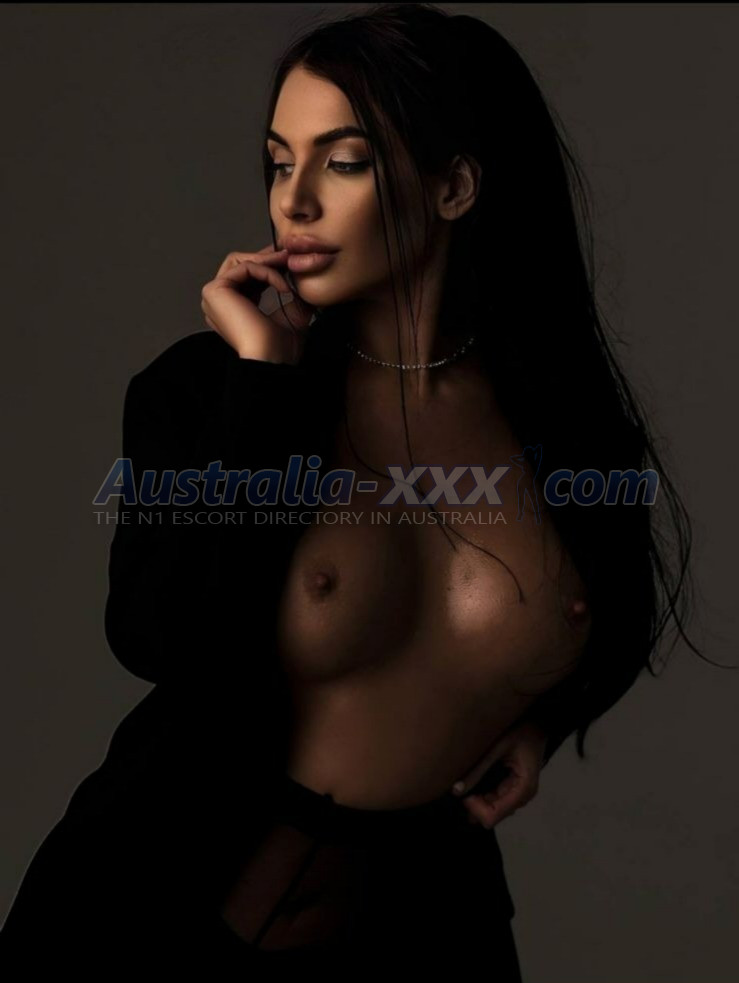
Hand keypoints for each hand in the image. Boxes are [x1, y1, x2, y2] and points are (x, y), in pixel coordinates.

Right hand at [201, 245, 315, 364]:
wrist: (271, 360)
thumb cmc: (280, 348)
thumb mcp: (291, 313)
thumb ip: (290, 293)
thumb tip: (300, 276)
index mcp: (231, 309)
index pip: (246, 276)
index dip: (268, 265)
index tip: (289, 260)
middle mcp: (218, 302)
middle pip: (240, 264)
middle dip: (267, 258)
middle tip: (289, 257)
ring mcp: (213, 296)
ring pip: (241, 262)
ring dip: (268, 262)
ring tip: (288, 267)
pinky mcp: (214, 291)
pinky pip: (245, 268)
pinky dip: (267, 272)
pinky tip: (283, 287)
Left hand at [450, 718, 547, 828]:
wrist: (537, 723)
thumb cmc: (521, 731)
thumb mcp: (498, 747)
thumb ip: (479, 769)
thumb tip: (456, 790)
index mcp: (522, 789)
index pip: (492, 817)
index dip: (474, 807)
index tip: (465, 790)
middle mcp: (521, 797)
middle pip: (490, 816)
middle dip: (474, 803)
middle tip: (463, 782)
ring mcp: (517, 794)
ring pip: (491, 809)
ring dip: (477, 799)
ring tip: (468, 779)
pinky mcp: (512, 789)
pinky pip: (493, 800)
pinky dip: (481, 794)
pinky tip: (474, 779)